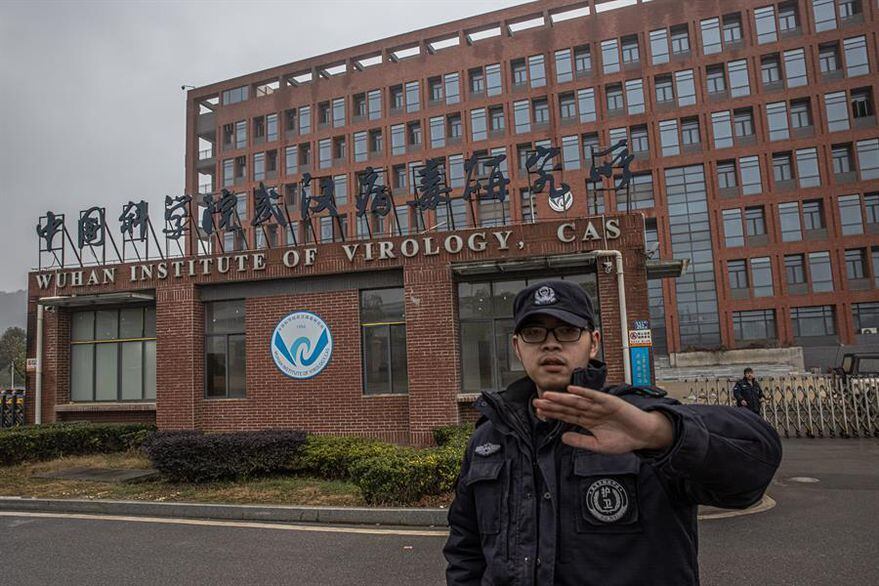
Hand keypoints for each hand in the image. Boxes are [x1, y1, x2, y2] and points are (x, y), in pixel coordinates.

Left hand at [533, 386, 674, 453]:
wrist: (644, 436)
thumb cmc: (624, 440)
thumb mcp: (598, 445)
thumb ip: (580, 441)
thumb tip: (563, 438)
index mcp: (588, 421)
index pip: (566, 416)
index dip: (553, 414)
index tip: (539, 412)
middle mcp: (591, 411)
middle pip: (568, 407)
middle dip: (552, 405)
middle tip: (537, 402)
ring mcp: (599, 405)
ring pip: (577, 401)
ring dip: (562, 398)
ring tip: (548, 396)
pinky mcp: (609, 402)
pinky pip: (594, 396)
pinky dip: (583, 392)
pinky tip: (571, 390)